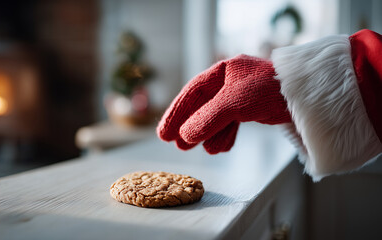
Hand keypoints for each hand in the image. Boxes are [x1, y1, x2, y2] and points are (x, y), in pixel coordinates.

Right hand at [157, 54, 290, 153]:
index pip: (192, 92)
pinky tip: (219, 148)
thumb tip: (184, 136)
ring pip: (215, 116)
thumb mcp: (233, 103)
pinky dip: (223, 135)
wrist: (305, 97)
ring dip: (205, 134)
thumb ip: (207, 118)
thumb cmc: (268, 90)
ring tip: (192, 149)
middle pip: (201, 105)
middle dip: (188, 125)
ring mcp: (241, 95)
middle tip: (174, 143)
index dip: (176, 113)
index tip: (164, 132)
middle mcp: (230, 81)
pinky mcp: (252, 108)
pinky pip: (230, 122)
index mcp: (223, 70)